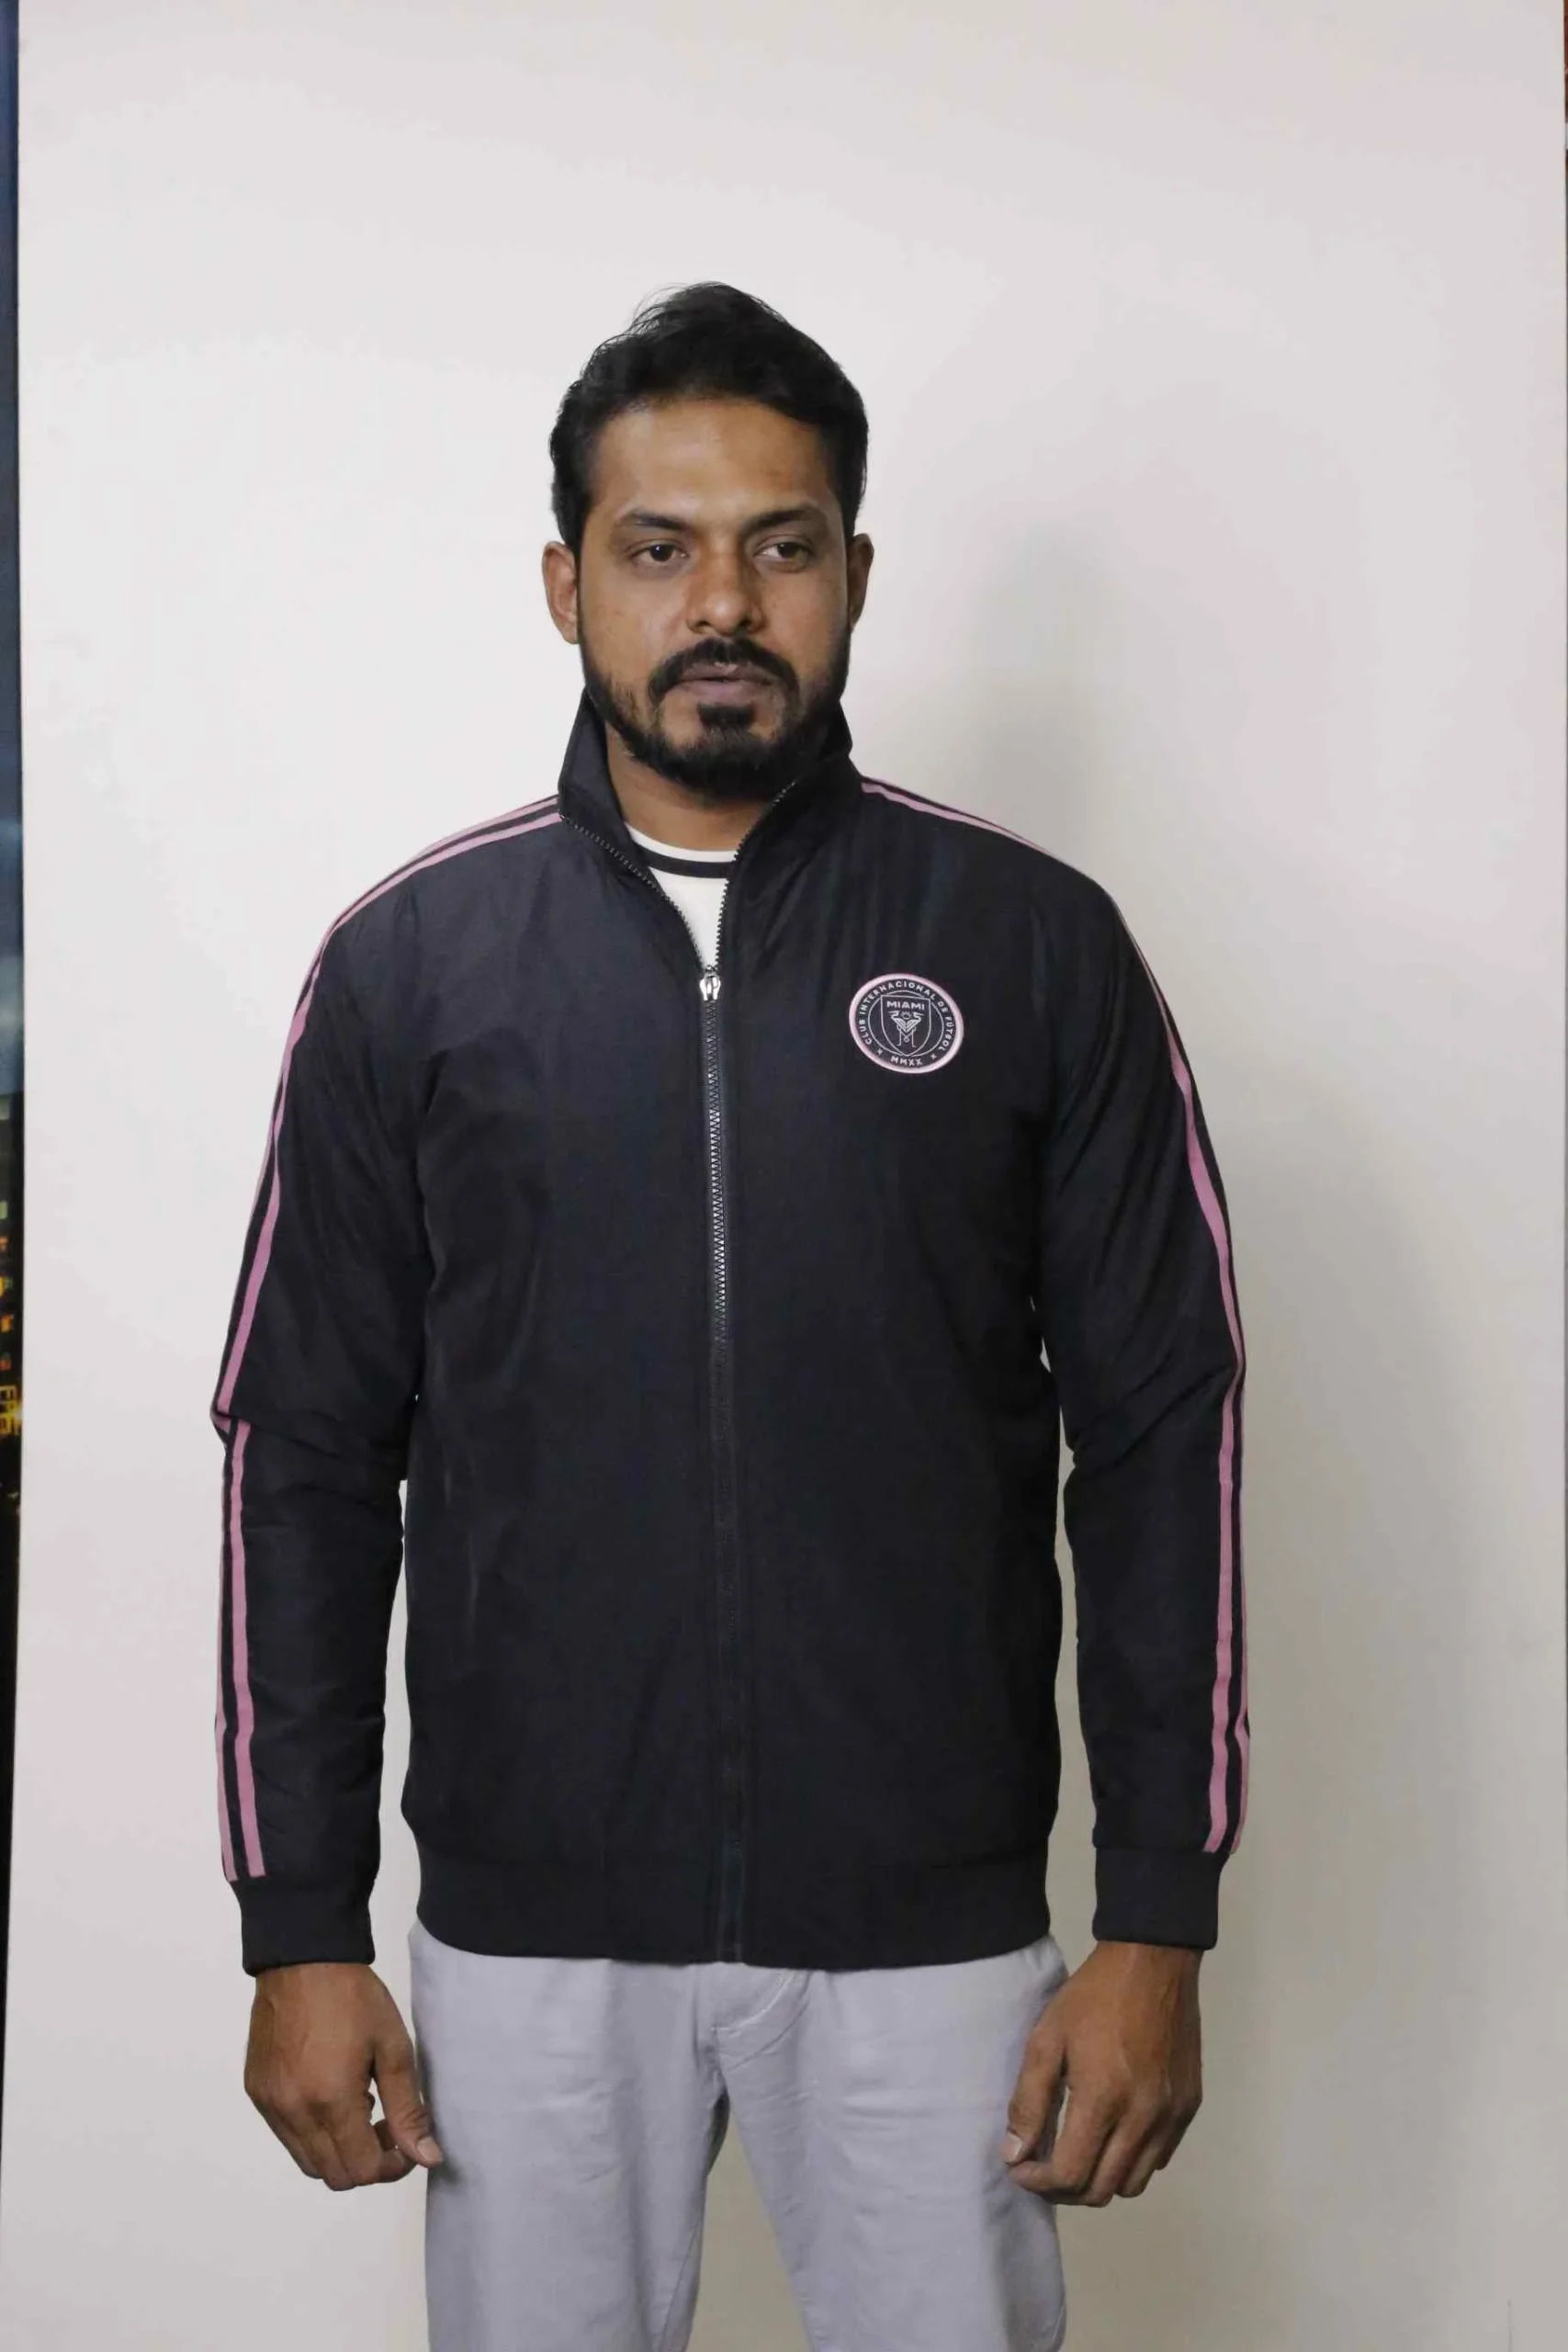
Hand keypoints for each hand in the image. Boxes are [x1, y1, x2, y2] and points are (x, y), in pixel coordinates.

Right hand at [244, 1961, 444, 2189]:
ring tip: (359, 2108)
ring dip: (338, 2151)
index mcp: (330, 2101)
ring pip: (307, 2161)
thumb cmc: (354, 1997)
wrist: (302, 1958)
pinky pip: (286, 2135)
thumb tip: (427, 2157)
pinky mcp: (256, 2092)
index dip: (392, 2166)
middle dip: (366, 2163)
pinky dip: (312, 2133)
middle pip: (333, 2175)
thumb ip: (408, 2110)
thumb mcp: (393, 2048)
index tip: (407, 2142)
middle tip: (386, 2126)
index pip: (362, 2170)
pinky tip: (329, 2095)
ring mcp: (270, 2105)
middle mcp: (293, 2112)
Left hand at [1000, 1940, 1201, 2204]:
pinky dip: (1132, 2161)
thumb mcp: (1047, 2038)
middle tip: (1043, 2164)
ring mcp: (1171, 2116)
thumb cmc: (1093, 1996)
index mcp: (1103, 2100)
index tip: (1020, 2167)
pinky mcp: (1189, 2107)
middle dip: (1064, 2187)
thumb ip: (1028, 2100)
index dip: (1037, 2181)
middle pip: (1101, 2191)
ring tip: (1078, 2152)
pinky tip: (1113, 2132)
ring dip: (1100, 2179)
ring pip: (1133, 2183)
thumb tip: (1015, 2153)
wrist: (1153, 1961)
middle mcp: (1143, 2118)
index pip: (1070, 2175)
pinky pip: (1159, 2158)